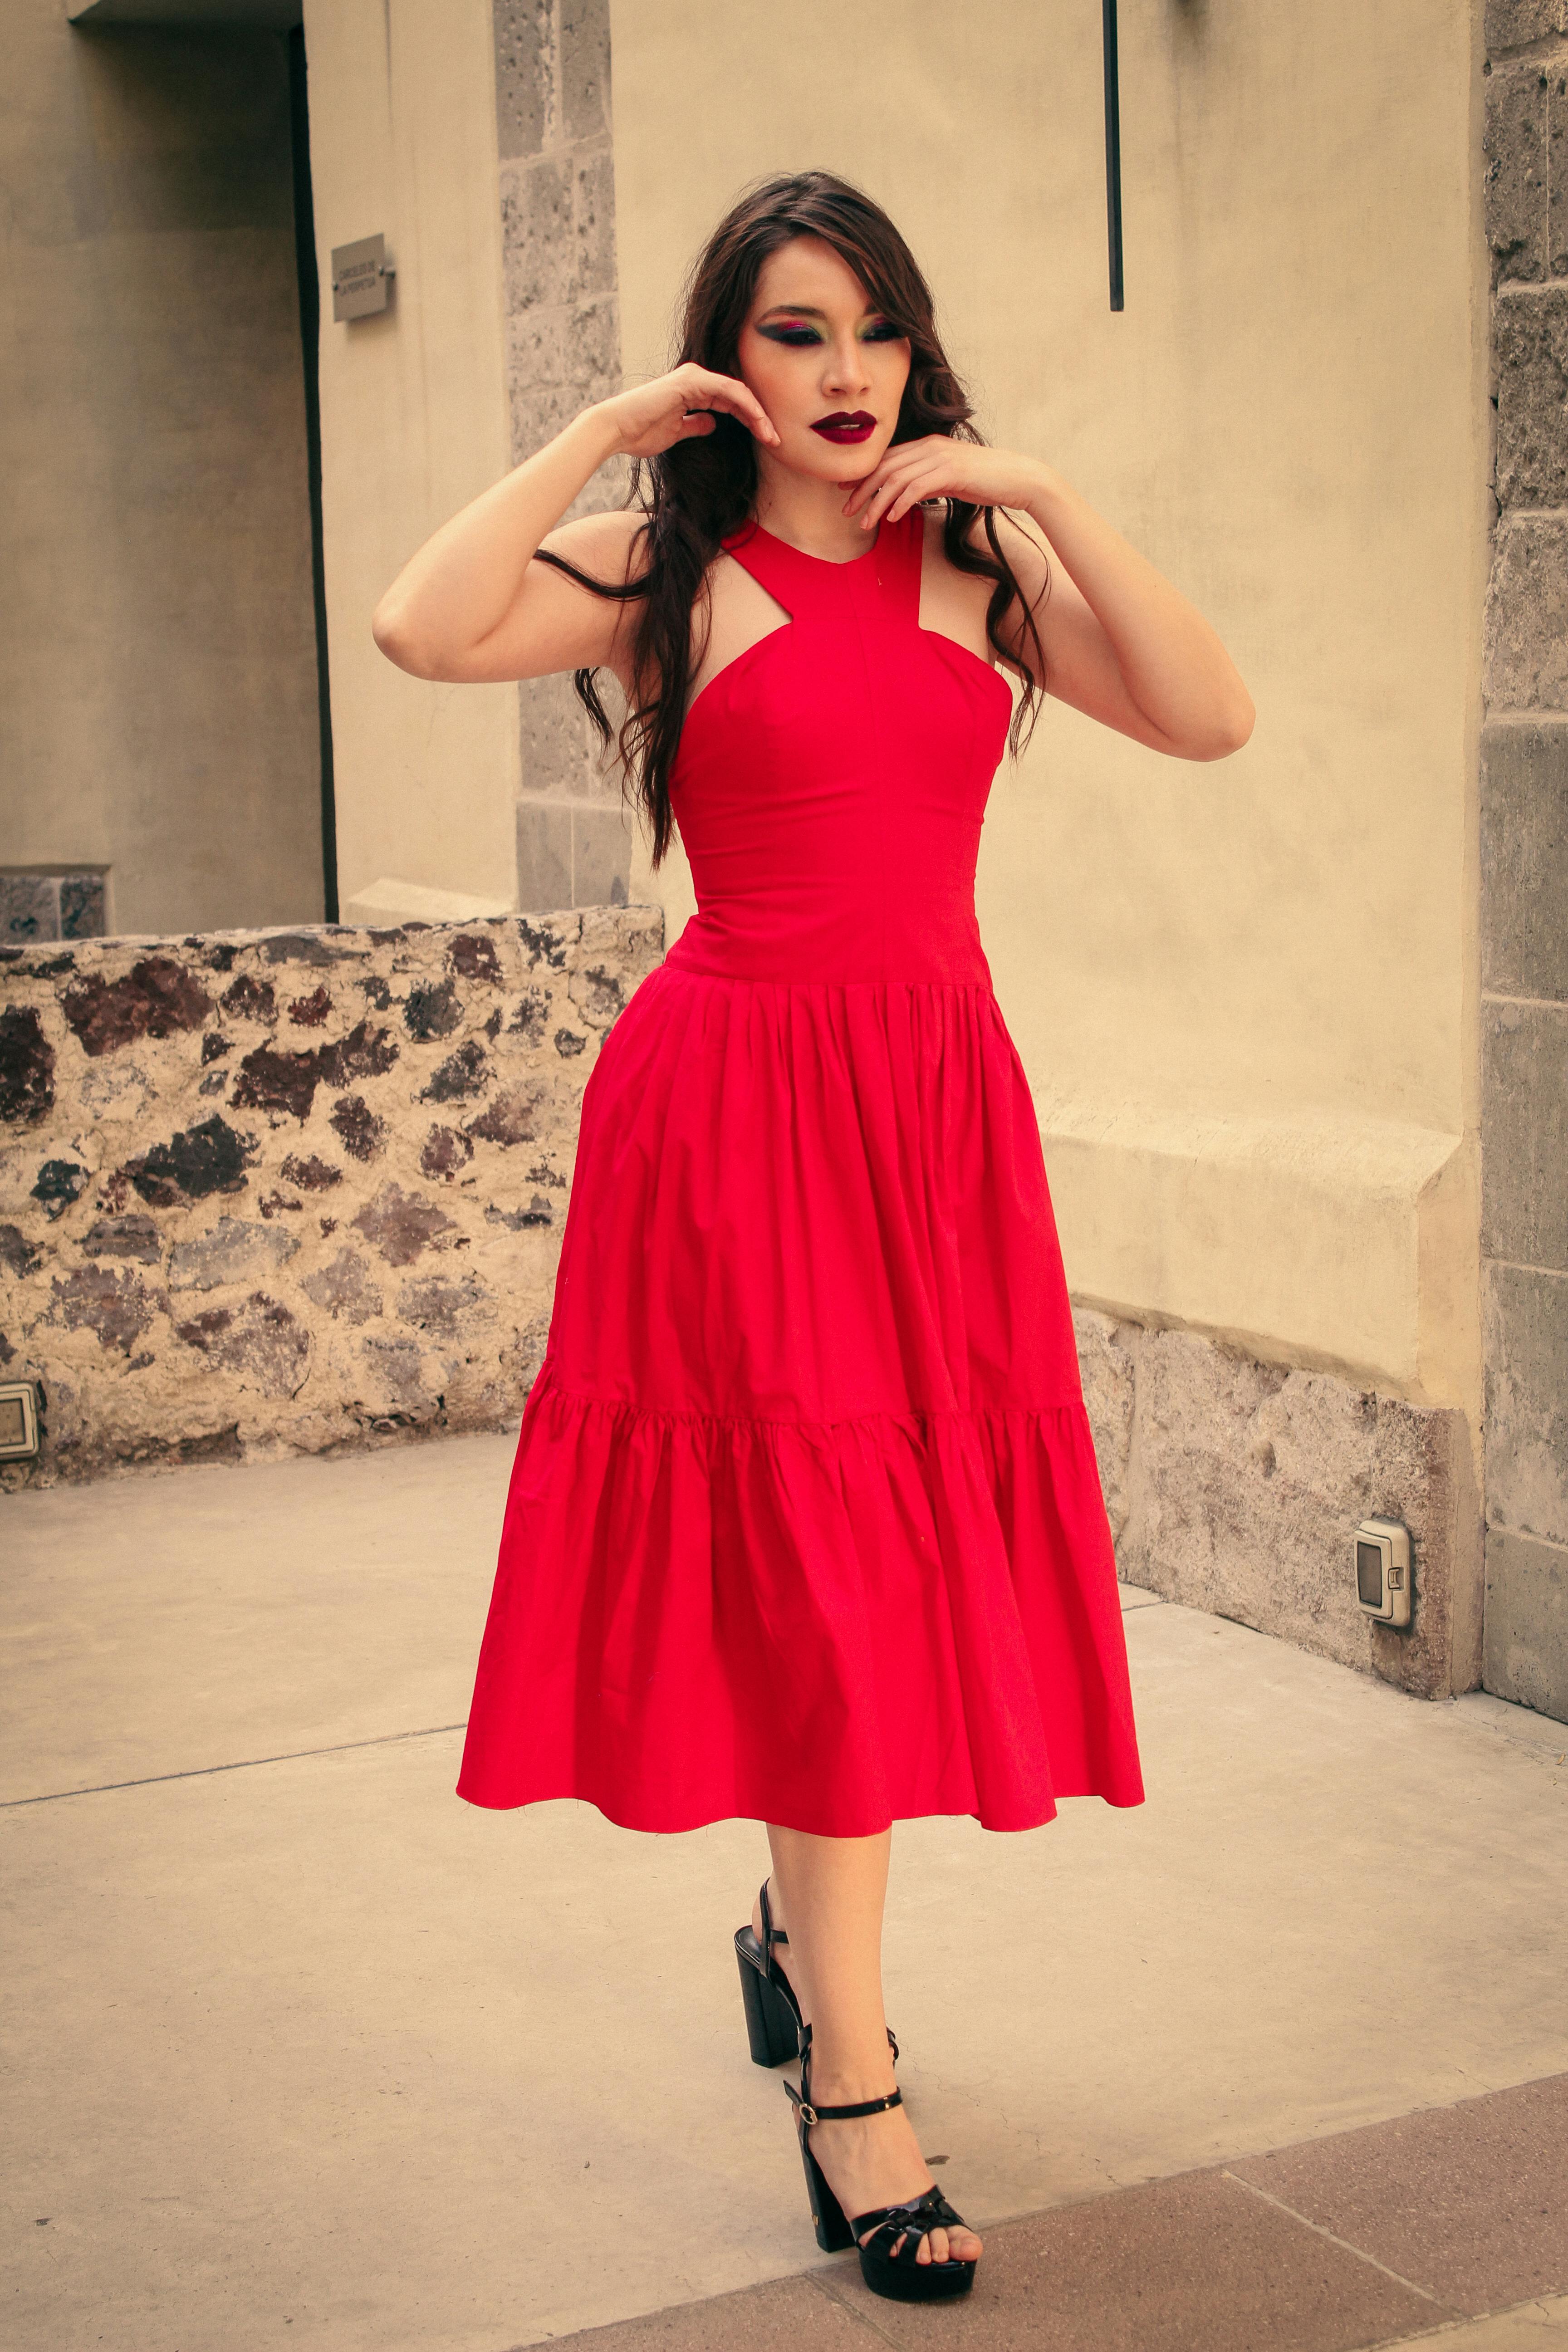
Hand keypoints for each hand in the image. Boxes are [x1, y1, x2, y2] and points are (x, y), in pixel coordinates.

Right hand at [597, 364, 780, 459]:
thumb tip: (713, 424)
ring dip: (758, 414)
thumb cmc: (640, 433)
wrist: (616, 429)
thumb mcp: (677, 433)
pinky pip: (728, 390)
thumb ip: (696, 425)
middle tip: (777, 440)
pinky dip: (746, 405)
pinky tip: (758, 421)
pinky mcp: (692, 381)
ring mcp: (694, 377)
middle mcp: (696, 379)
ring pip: (738, 392)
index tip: (766, 441)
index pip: (731, 402)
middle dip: (760, 418)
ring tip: (772, 436)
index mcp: (693, 390)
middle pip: (739, 396)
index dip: (751, 421)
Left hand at [842, 437, 1049, 528]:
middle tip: (846, 511)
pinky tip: (891, 518)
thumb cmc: (984, 481)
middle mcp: (929, 447)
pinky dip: (900, 503)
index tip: (844, 492)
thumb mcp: (949, 478)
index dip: (862, 475)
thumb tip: (906, 495)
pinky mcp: (951, 471)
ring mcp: (940, 457)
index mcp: (926, 446)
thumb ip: (926, 481)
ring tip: (866, 524)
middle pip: (884, 467)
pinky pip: (916, 487)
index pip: (886, 459)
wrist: (1016, 478)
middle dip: (861, 490)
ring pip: (896, 478)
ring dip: (876, 502)